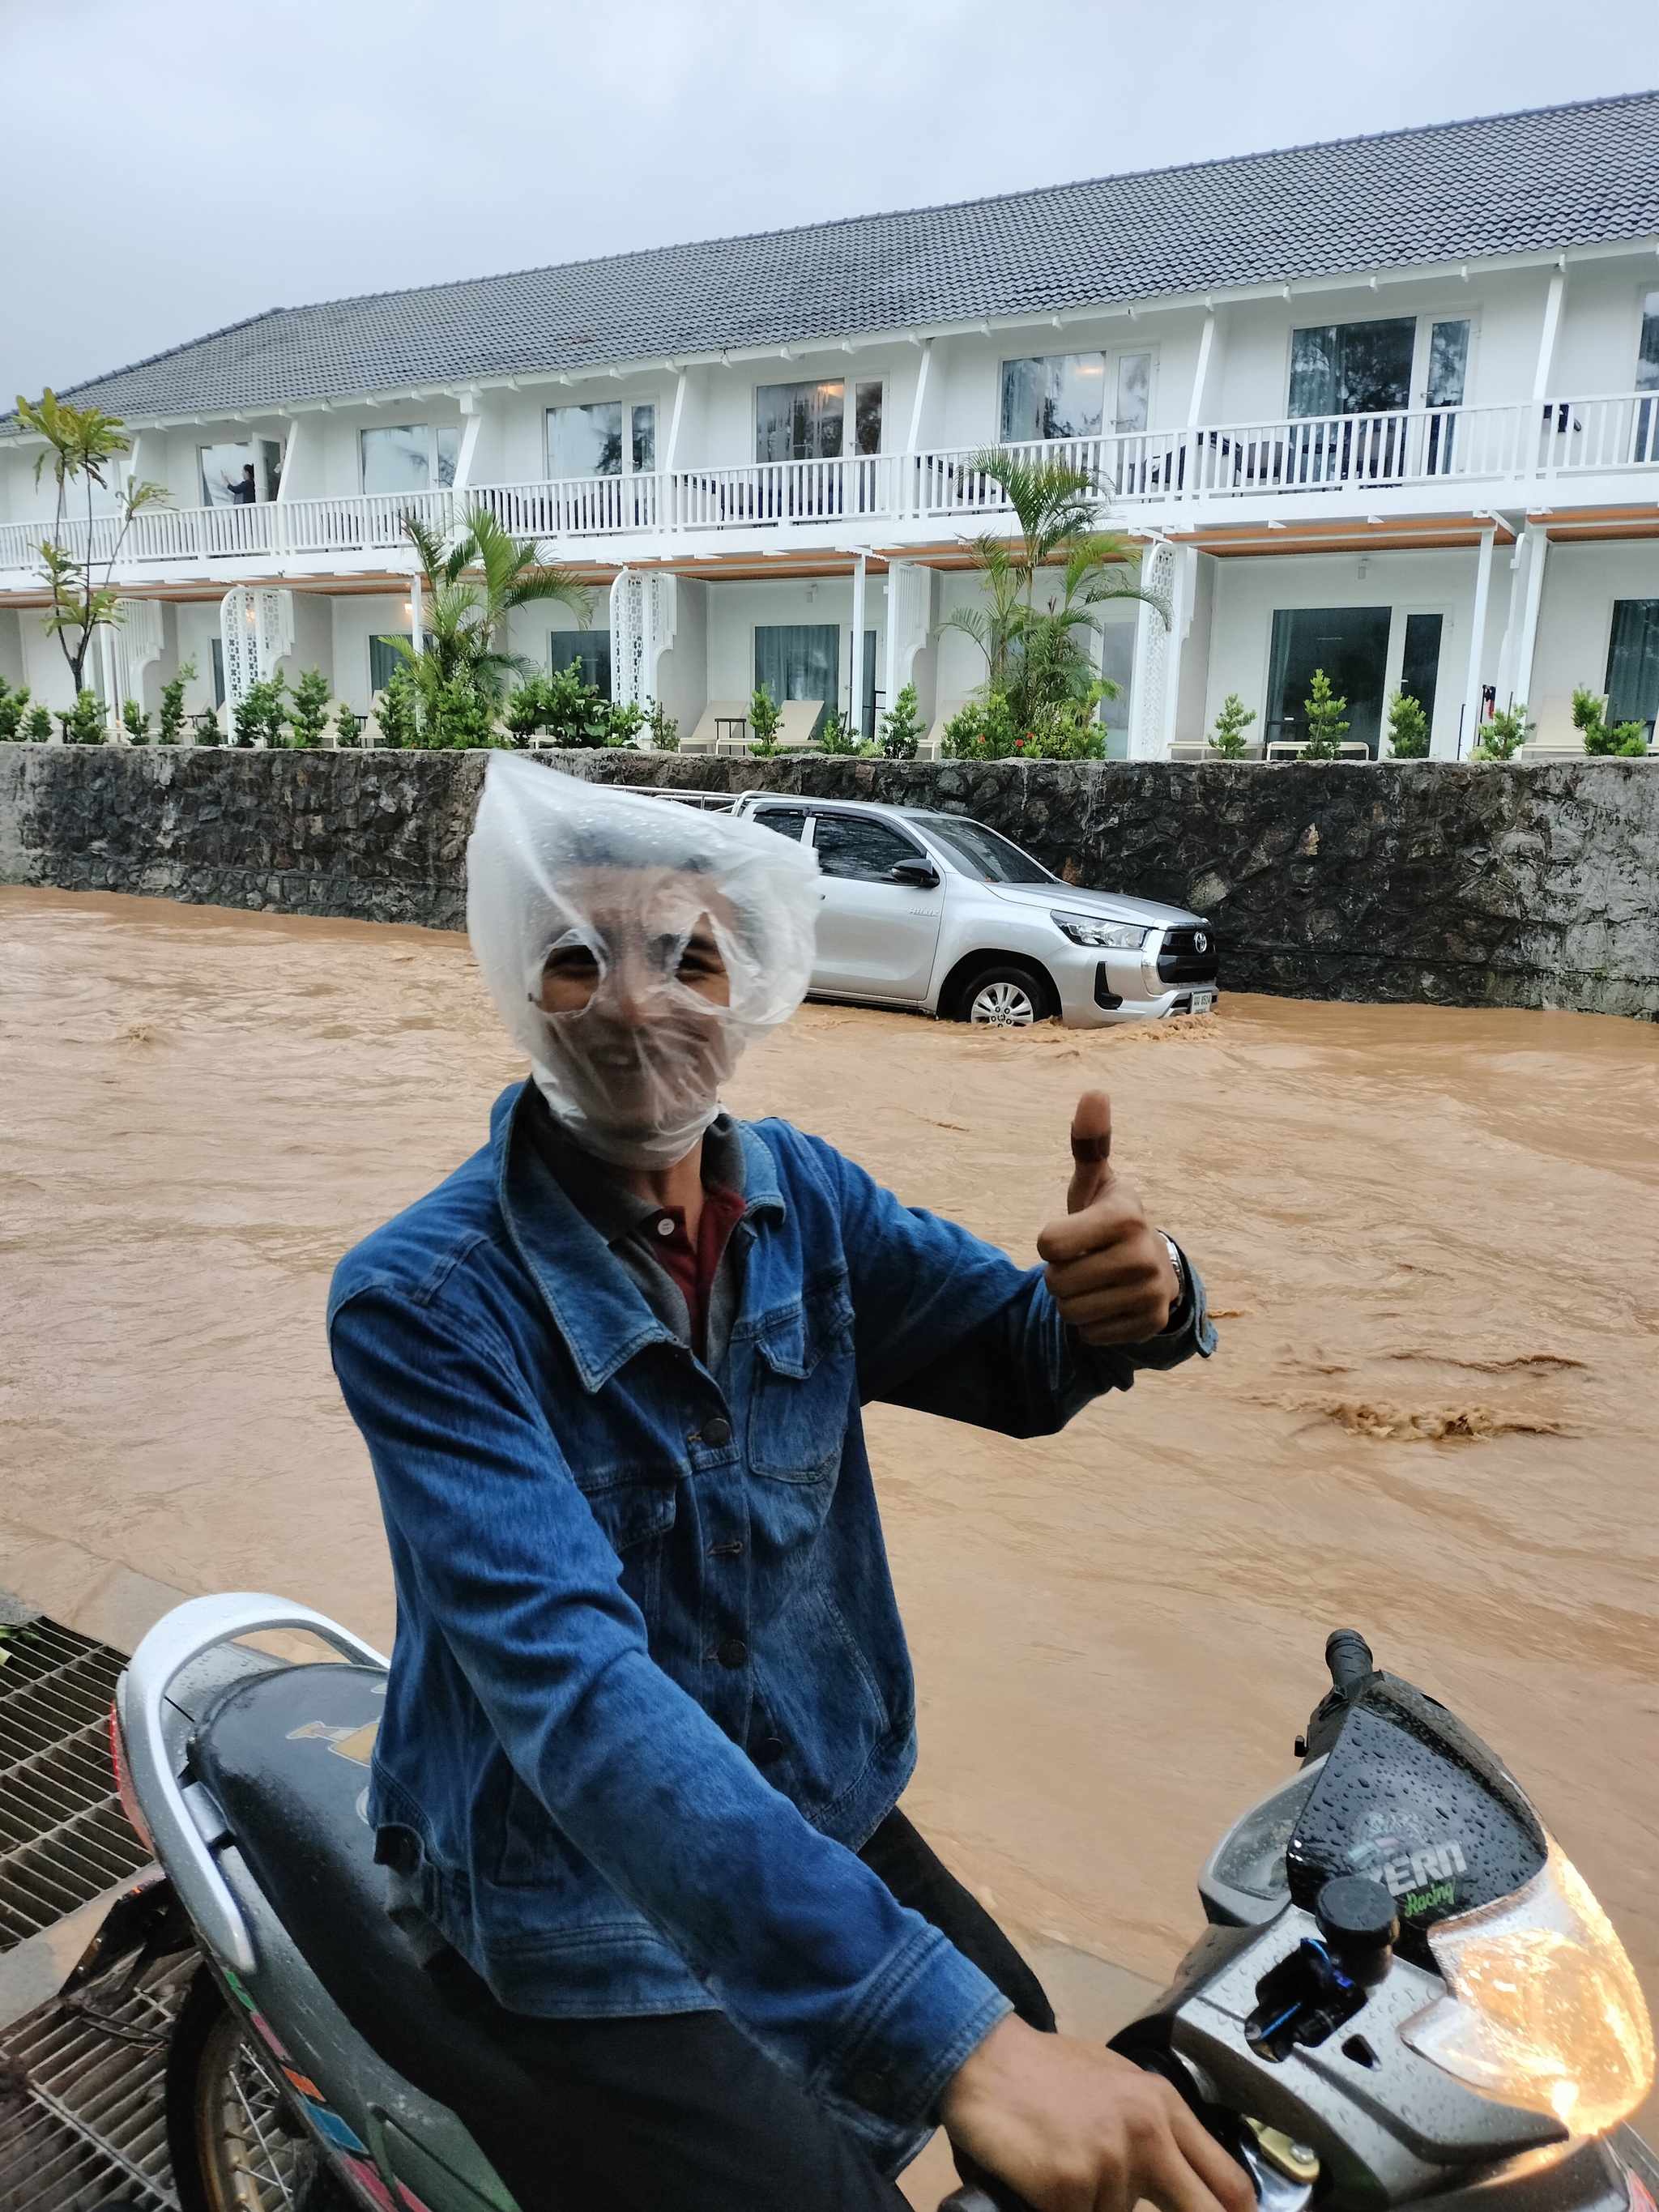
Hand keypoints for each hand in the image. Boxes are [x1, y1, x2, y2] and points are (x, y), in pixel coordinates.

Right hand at [941, 2016, 1253, 2211]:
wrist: (984, 2057)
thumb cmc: (1048, 2072)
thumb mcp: (1119, 2085)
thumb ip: (1156, 2128)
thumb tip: (1184, 2182)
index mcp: (1164, 2106)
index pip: (1230, 2183)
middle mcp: (1147, 2134)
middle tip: (1134, 2204)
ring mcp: (1109, 2162)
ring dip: (1094, 2207)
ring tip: (1066, 2167)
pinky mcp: (1069, 2186)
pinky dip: (1060, 2208)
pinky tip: (1043, 2178)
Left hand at [1036, 1091, 1178, 1345]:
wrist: (1154, 1267)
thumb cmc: (1108, 1220)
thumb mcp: (1096, 1183)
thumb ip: (1088, 1143)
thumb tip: (1094, 1093)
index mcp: (1126, 1217)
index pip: (1049, 1244)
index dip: (1051, 1242)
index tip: (1073, 1234)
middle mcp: (1143, 1256)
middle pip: (1057, 1283)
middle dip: (1061, 1274)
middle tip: (1085, 1261)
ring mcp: (1150, 1293)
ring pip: (1071, 1313)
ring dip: (1072, 1301)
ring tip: (1095, 1282)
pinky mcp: (1149, 1324)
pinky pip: (1090, 1334)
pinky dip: (1091, 1324)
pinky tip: (1109, 1303)